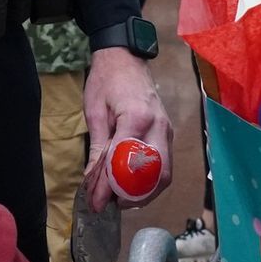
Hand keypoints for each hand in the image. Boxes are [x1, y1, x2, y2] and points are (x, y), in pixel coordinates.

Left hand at [82, 48, 172, 211]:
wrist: (126, 58)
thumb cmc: (107, 80)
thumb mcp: (95, 112)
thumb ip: (97, 149)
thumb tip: (92, 181)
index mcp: (138, 118)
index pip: (126, 162)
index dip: (110, 186)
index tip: (96, 201)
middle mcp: (159, 127)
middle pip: (155, 175)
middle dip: (134, 196)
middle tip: (111, 204)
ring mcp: (168, 131)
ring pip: (164, 174)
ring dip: (145, 192)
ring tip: (120, 198)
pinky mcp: (168, 134)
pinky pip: (164, 166)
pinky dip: (151, 181)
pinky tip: (133, 186)